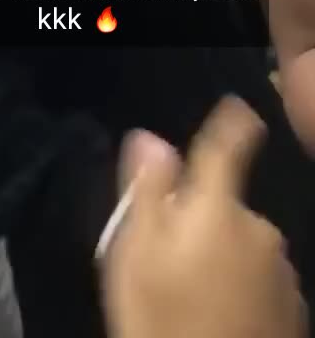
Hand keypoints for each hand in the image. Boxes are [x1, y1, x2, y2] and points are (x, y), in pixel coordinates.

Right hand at [102, 97, 306, 337]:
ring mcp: (281, 272)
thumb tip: (150, 138)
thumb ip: (146, 190)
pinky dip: (241, 291)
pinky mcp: (293, 311)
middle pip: (226, 205)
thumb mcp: (133, 255)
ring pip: (242, 246)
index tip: (234, 111)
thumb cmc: (161, 322)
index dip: (231, 123)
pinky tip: (218, 321)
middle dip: (201, 220)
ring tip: (190, 301)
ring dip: (220, 258)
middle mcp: (259, 229)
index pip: (228, 146)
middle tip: (167, 260)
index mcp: (218, 207)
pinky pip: (260, 282)